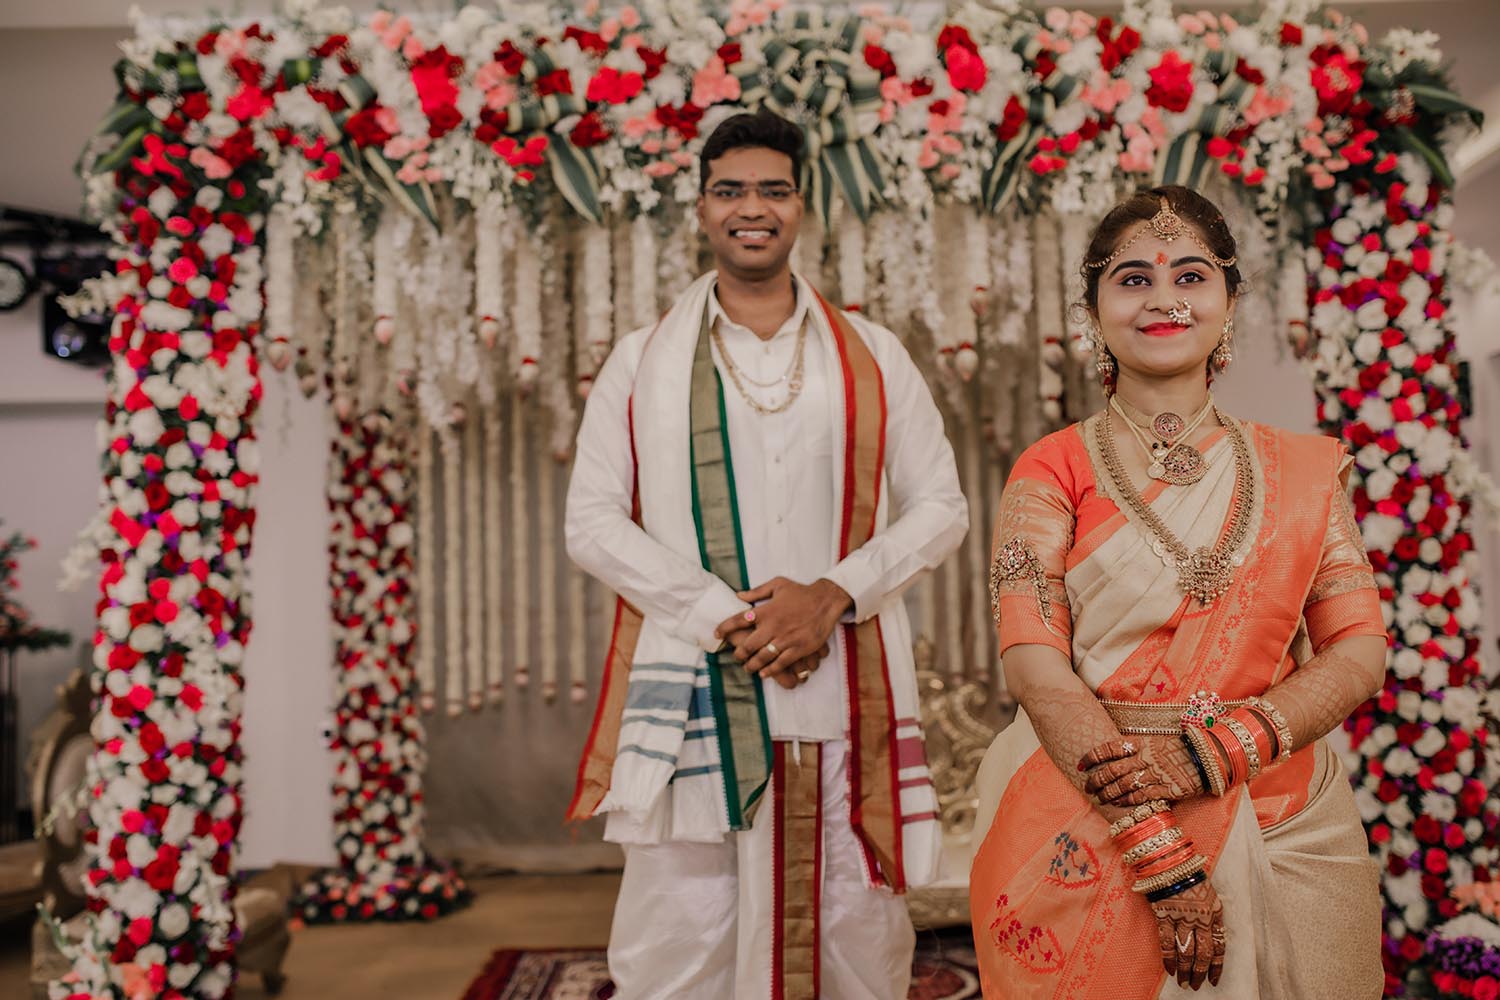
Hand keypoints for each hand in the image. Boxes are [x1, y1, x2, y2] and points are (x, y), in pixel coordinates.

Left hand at [713, 577, 850, 685]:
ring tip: (748, 668)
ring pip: (762, 657)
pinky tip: (763, 673)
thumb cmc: (802, 592)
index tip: (716, 633)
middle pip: (748, 645)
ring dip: (752, 665)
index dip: (724, 628)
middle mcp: (772, 626)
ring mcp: (785, 639)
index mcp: (765, 610)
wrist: (826, 601)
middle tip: (737, 656)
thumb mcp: (778, 584)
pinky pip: (780, 663)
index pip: (738, 620)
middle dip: (739, 653)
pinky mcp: (798, 649)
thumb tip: (739, 595)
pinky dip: (769, 670)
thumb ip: (757, 591)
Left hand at [1078, 735, 1203, 806]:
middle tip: (1088, 787)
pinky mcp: (1168, 789)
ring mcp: (1156, 773)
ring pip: (1124, 785)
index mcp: (1142, 743)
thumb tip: (1112, 756)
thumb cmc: (1178, 749)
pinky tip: (1120, 804)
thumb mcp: (1155, 742)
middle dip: (1096, 780)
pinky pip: (1143, 796)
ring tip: (1100, 798)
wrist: (1208, 757)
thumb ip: (1135, 748)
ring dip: (1109, 793)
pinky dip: (1129, 801)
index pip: (1110, 748)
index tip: (1081, 765)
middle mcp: (1146, 758)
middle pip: (1113, 769)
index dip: (1092, 757)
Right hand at [1153, 880, 1224, 989]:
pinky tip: (1170, 970)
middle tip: (1195, 985)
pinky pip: (1167, 942)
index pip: (1220, 946)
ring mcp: (1182, 917)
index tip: (1214, 980)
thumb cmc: (1187, 873)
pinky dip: (1169, 958)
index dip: (1217, 965)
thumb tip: (1206, 934)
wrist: (1168, 858)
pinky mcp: (1164, 915)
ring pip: (1187, 952)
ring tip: (1183, 983)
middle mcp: (1202, 918)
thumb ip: (1208, 912)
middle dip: (1200, 972)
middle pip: (1204, 953)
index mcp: (1215, 912)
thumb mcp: (1207, 892)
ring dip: (1186, 970)